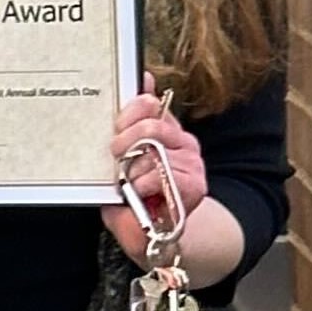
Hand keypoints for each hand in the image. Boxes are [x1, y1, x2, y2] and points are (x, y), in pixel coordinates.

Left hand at [104, 74, 208, 262]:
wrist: (151, 233)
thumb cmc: (132, 193)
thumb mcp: (122, 156)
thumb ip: (129, 121)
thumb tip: (143, 77)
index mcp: (164, 128)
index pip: (149, 103)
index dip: (128, 112)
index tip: (116, 127)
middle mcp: (182, 141)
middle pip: (151, 126)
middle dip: (125, 142)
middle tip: (117, 158)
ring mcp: (191, 162)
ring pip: (154, 152)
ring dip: (133, 170)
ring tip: (130, 183)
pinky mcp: (195, 185)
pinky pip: (161, 176)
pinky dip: (143, 186)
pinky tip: (142, 195)